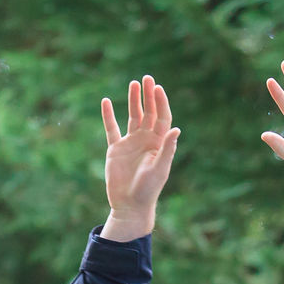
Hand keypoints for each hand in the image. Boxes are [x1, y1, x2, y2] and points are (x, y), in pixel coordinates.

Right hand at [101, 75, 180, 242]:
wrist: (130, 205)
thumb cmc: (148, 190)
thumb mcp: (159, 169)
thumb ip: (167, 149)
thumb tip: (176, 128)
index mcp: (159, 143)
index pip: (162, 117)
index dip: (161, 102)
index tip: (158, 88)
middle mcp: (146, 140)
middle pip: (149, 113)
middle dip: (148, 96)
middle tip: (147, 78)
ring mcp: (131, 143)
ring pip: (133, 117)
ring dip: (133, 100)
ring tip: (133, 83)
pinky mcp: (116, 149)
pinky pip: (112, 129)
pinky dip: (109, 116)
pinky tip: (107, 102)